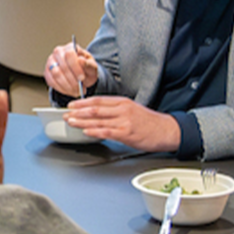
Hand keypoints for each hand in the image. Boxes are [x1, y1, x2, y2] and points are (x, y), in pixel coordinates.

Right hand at [44, 42, 97, 96]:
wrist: (81, 75)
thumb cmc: (86, 69)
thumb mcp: (92, 66)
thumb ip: (88, 64)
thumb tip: (81, 60)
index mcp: (70, 47)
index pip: (69, 54)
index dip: (75, 67)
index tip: (82, 78)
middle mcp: (58, 53)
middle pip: (62, 66)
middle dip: (72, 80)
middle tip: (79, 88)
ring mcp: (51, 62)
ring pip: (56, 74)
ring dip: (67, 85)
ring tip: (76, 91)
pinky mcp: (47, 72)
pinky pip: (52, 82)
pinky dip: (62, 88)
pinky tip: (69, 91)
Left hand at [64, 96, 180, 151]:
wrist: (168, 130)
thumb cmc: (150, 122)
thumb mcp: (132, 109)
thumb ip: (116, 110)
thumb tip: (97, 112)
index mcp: (122, 102)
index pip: (98, 100)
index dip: (82, 102)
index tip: (71, 105)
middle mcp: (122, 110)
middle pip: (95, 109)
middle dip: (77, 111)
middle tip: (65, 113)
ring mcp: (124, 121)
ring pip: (98, 120)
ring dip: (81, 121)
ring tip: (70, 121)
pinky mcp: (127, 133)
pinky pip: (107, 132)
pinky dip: (94, 131)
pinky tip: (85, 131)